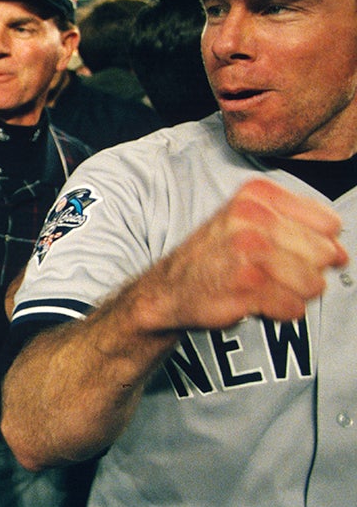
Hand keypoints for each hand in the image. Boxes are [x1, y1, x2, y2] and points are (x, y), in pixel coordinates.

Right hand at [140, 178, 346, 331]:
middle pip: (324, 254)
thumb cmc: (215, 257)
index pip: (329, 223)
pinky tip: (256, 301)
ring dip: (292, 293)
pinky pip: (294, 307)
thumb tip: (341, 253)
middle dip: (306, 271)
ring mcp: (249, 250)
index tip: (290, 251)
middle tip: (271, 272)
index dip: (316, 244)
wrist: (168, 290)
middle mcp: (252, 217)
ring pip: (314, 284)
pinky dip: (280, 311)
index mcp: (256, 195)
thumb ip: (299, 227)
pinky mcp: (247, 285)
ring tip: (262, 286)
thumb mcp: (249, 222)